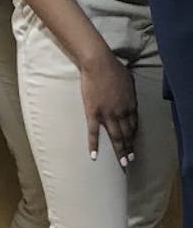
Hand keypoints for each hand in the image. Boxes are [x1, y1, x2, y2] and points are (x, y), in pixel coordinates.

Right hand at [80, 47, 137, 167]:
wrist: (99, 65)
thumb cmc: (113, 69)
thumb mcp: (128, 82)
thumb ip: (129, 94)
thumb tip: (128, 101)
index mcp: (130, 105)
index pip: (134, 125)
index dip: (133, 136)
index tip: (133, 145)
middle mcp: (121, 112)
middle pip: (127, 134)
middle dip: (128, 148)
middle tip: (129, 161)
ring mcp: (107, 114)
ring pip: (115, 136)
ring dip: (119, 151)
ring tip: (121, 163)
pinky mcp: (93, 113)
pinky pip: (93, 132)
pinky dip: (94, 145)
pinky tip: (94, 156)